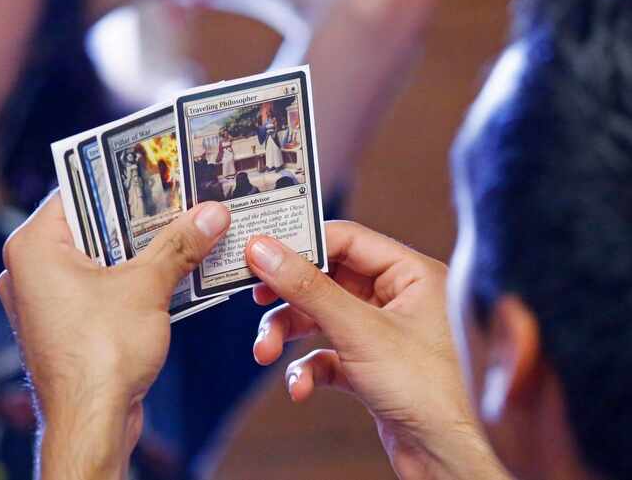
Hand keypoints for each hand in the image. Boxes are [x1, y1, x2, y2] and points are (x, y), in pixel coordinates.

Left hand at [0, 190, 229, 478]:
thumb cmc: (101, 355)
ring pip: (98, 257)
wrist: (90, 423)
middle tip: (178, 198)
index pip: (76, 190)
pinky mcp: (64, 324)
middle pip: (90, 225)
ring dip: (138, 249)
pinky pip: (99, 286)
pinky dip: (130, 278)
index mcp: (33, 246)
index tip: (154, 168)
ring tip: (181, 230)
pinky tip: (169, 271)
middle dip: (137, 217)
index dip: (118, 178)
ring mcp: (46, 299)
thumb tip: (211, 214)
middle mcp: (31, 269)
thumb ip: (178, 245)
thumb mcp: (147, 287)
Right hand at [245, 221, 506, 479]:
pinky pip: (326, 352)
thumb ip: (307, 287)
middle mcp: (397, 297)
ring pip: (320, 317)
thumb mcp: (357, 330)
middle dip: (288, 299)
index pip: (346, 239)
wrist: (441, 457)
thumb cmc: (424, 390)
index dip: (302, 244)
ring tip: (265, 352)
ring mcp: (381, 331)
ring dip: (288, 334)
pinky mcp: (368, 363)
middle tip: (255, 297)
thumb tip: (265, 250)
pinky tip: (300, 387)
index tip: (261, 250)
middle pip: (326, 280)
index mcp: (411, 273)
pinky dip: (307, 367)